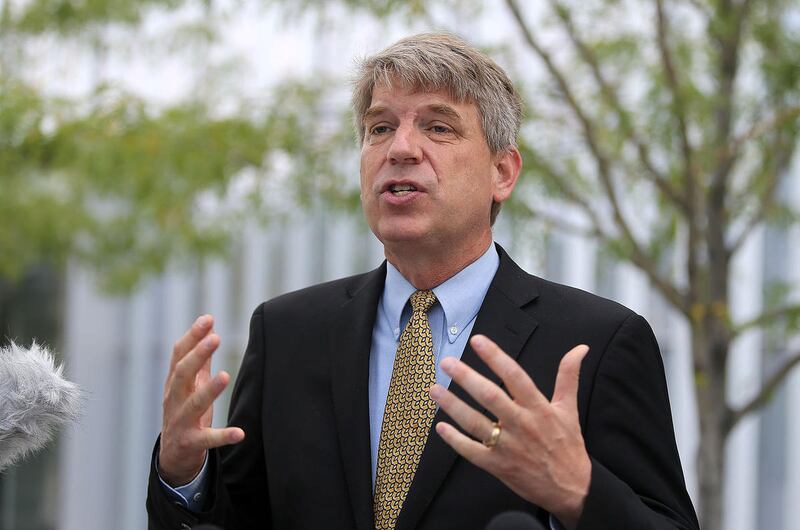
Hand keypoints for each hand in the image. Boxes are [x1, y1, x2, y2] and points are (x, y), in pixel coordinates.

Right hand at [158, 315, 244, 485]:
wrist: (173, 457)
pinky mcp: (191, 443)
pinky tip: (240, 433)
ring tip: (225, 375)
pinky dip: (223, 436)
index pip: (178, 356)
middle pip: (181, 375)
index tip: (208, 319)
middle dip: (197, 356)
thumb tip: (211, 329)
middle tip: (215, 338)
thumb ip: (201, 360)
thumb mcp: (190, 386)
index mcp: (174, 384)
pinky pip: (207, 439)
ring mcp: (181, 422)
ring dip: (208, 390)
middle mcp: (174, 400)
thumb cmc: (185, 413)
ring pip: (192, 404)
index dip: (192, 336)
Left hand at [430, 335, 590, 529]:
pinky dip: (455, 440)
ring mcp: (508, 447)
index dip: (496, 357)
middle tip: (447, 362)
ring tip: (435, 390)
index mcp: (539, 408)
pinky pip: (472, 452)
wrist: (572, 490)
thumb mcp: (569, 409)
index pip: (515, 376)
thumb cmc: (567, 446)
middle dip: (466, 378)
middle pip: (490, 396)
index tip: (477, 341)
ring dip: (453, 406)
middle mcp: (522, 425)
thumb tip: (580, 348)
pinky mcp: (498, 466)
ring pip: (476, 423)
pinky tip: (441, 427)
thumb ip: (569, 376)